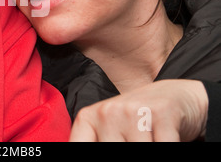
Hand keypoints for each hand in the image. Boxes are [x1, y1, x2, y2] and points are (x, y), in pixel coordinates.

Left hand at [69, 80, 207, 141]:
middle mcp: (106, 112)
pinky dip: (168, 146)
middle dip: (124, 151)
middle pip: (110, 150)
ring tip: (149, 139)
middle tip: (131, 141)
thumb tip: (71, 149)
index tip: (109, 144)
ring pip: (137, 150)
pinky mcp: (161, 112)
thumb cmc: (136, 120)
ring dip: (149, 147)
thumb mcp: (110, 132)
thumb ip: (95, 141)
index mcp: (87, 119)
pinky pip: (163, 146)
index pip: (78, 147)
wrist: (175, 96)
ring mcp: (132, 111)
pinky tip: (165, 138)